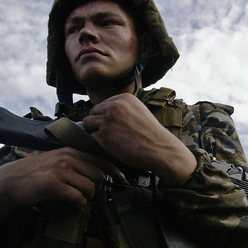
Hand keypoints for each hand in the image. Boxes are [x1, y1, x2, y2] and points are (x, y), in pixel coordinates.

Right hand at [0, 147, 119, 222]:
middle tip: (91, 194)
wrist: (11, 180)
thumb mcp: (57, 159)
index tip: (122, 178)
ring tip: (78, 198)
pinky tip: (72, 203)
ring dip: (88, 197)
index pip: (101, 158)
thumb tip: (99, 172)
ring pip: (90, 187)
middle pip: (98, 175)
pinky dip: (78, 203)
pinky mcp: (54, 185)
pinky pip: (78, 197)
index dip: (114, 170)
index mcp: (71, 151)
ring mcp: (61, 171)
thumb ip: (76, 161)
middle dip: (98, 187)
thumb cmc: (36, 172)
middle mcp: (68, 158)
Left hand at [82, 93, 196, 184]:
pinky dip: (99, 143)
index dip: (106, 116)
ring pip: (88, 124)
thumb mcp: (139, 111)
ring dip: (96, 132)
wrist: (160, 149)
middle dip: (98, 123)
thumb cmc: (151, 133)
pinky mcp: (104, 136)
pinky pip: (92, 137)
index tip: (115, 125)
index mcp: (123, 98)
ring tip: (110, 139)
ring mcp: (108, 121)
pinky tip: (112, 146)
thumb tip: (103, 112)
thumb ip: (122, 108)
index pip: (103, 104)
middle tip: (110, 133)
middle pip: (93, 112)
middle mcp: (114, 106)